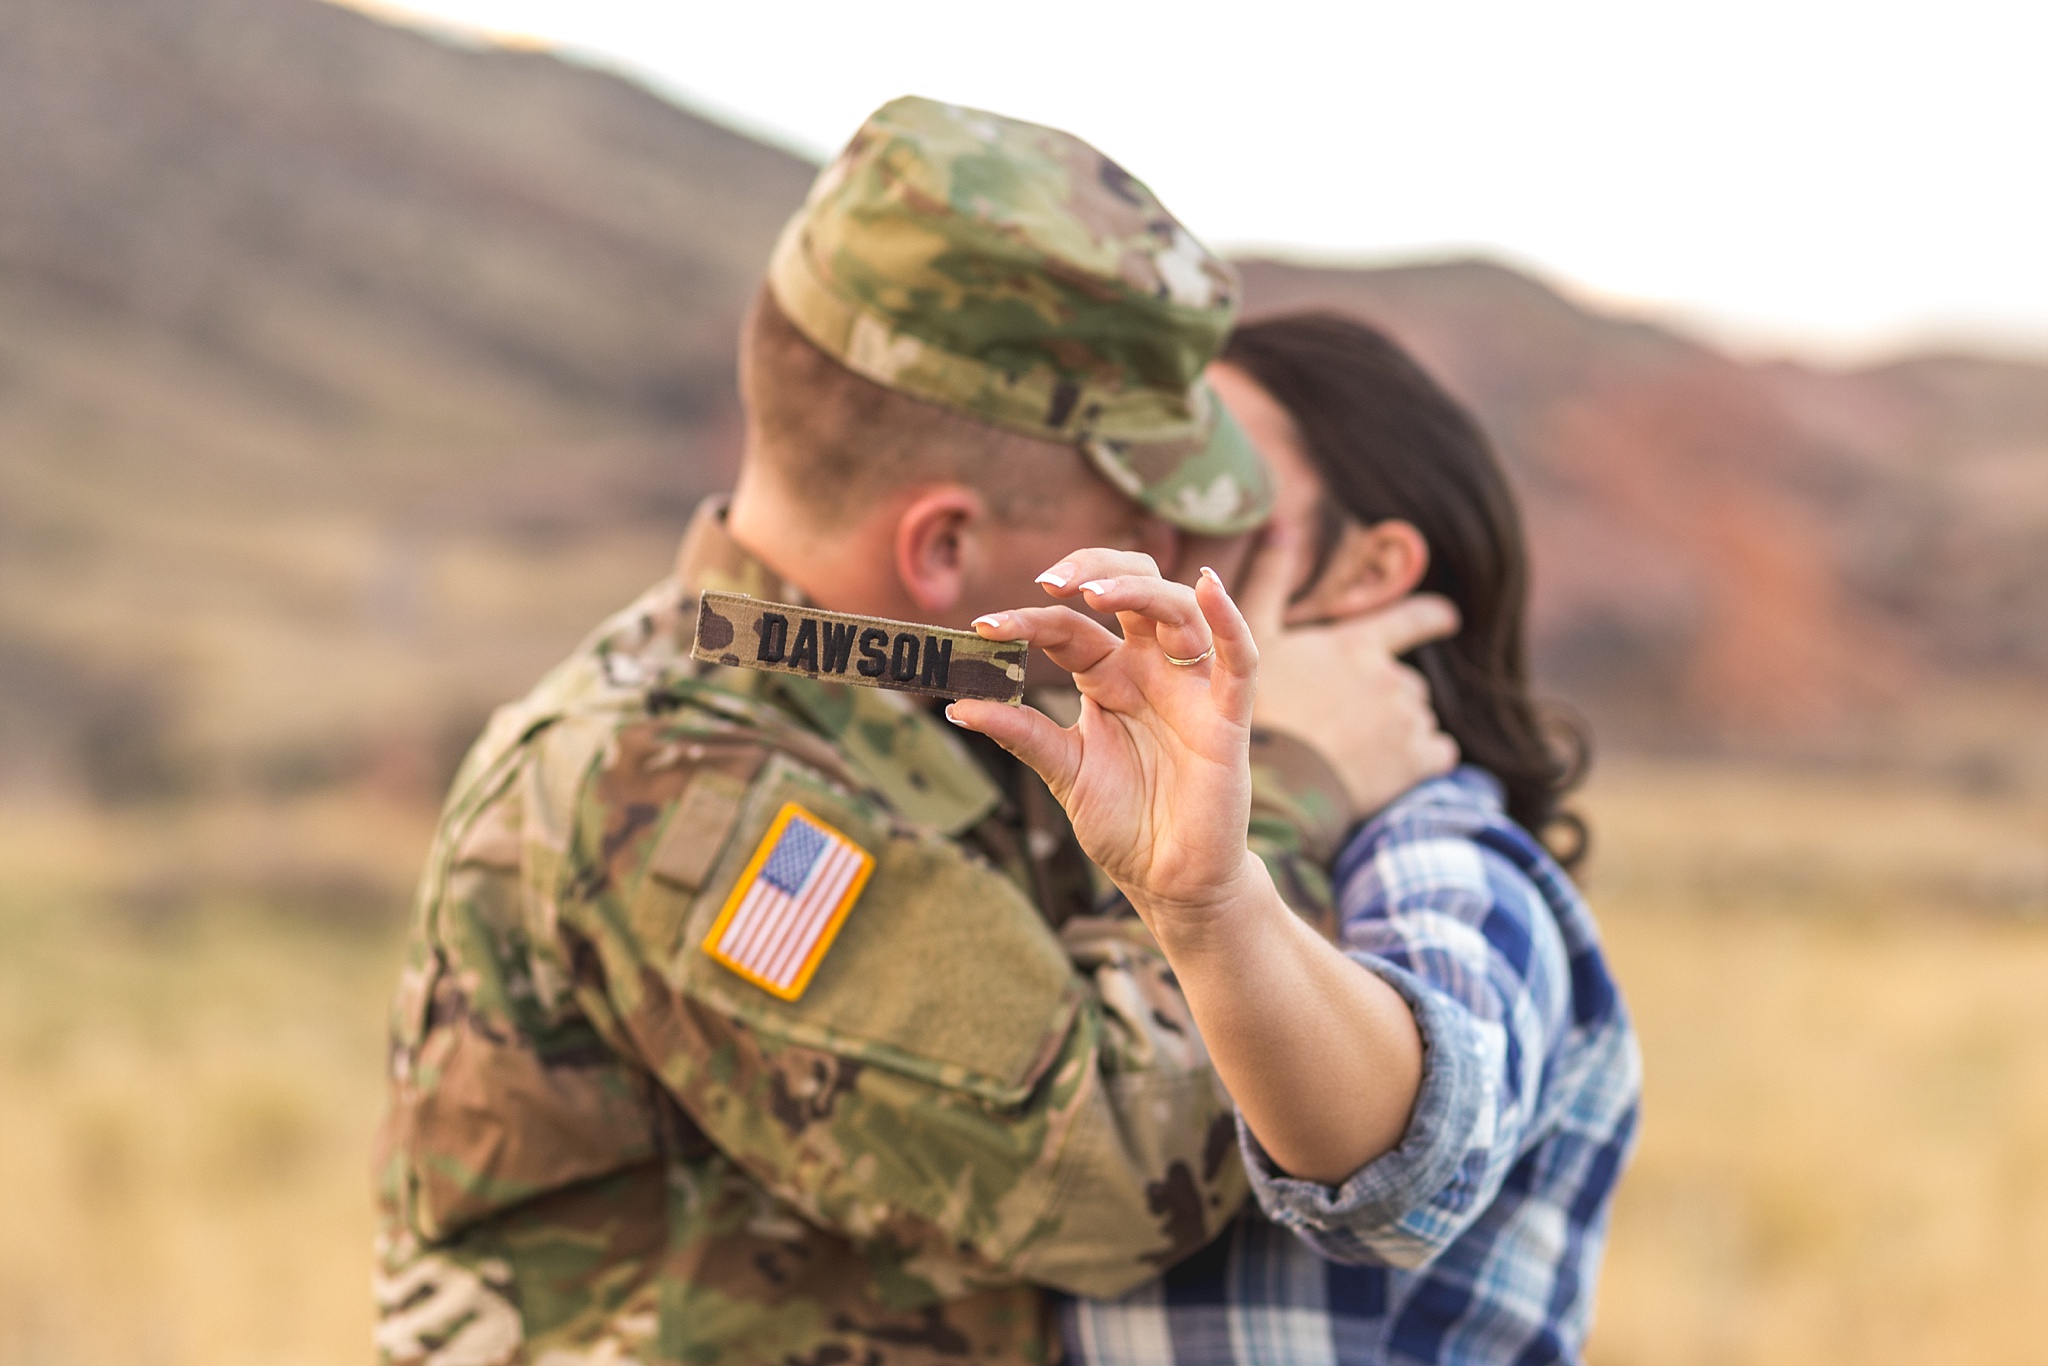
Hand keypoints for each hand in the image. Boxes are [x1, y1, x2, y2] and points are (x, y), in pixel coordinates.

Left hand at [946, 550, 1262, 931]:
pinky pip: (1238, 657)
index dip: (1027, 620)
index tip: (984, 628)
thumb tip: (955, 708)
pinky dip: (1228, 619)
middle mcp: (1148, 670)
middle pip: (1130, 591)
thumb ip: (1020, 735)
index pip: (1067, 629)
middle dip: (1092, 570)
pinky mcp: (1227, 715)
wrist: (1168, 879)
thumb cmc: (1122, 823)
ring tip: (1094, 592)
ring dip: (1138, 589)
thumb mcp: (1063, 772)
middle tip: (1049, 581)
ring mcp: (1189, 687)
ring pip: (1177, 610)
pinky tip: (1207, 586)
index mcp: (1106, 677)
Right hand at [1239, 522, 1461, 817]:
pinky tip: (1386, 770)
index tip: (1447, 617)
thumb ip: (1270, 581)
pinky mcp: (1419, 761)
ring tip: (1357, 748)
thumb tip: (1278, 525)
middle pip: (1408, 680)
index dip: (1434, 616)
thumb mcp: (1254, 641)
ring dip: (1399, 728)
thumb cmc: (1262, 713)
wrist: (1280, 789)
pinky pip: (1438, 752)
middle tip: (1347, 717)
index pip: (1417, 617)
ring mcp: (1410, 720)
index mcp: (1359, 645)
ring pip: (1420, 717)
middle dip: (1387, 693)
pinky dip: (1420, 759)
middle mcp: (1393, 677)